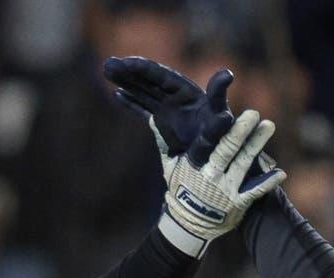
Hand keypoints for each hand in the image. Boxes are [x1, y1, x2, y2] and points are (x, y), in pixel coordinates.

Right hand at [104, 56, 232, 159]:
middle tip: (106, 65)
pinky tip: (117, 95)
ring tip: (105, 71)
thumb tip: (227, 74)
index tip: (124, 63)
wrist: (217, 157)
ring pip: (143, 92)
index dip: (142, 68)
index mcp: (185, 91)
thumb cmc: (222, 134)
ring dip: (125, 83)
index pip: (159, 75)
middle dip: (128, 72)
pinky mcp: (164, 123)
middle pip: (147, 80)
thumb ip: (218, 94)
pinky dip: (132, 103)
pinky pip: (144, 109)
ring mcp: (168, 109)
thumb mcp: (219, 112)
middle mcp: (175, 96)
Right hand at [154, 109, 285, 255]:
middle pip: (227, 151)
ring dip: (256, 146)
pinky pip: (254, 192)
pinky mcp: (238, 204)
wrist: (188, 226)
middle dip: (239, 132)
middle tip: (253, 114)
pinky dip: (267, 182)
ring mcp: (225, 191)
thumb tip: (153, 118)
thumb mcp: (169, 168)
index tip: (224, 114)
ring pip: (243, 165)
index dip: (215, 130)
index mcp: (193, 164)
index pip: (204, 144)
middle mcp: (210, 176)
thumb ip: (164, 142)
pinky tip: (281, 172)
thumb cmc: (180, 191)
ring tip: (268, 126)